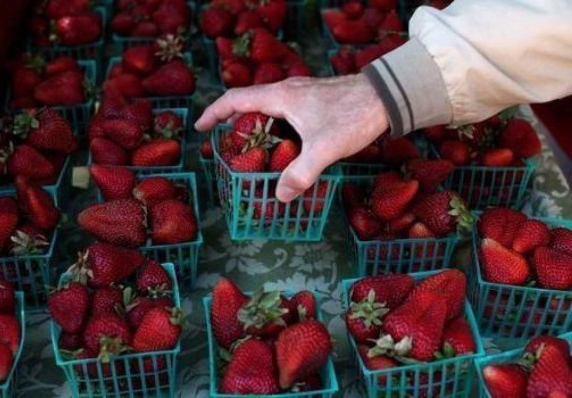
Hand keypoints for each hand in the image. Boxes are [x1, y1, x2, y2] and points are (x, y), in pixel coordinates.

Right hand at [195, 73, 388, 201]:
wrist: (386, 96)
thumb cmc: (353, 115)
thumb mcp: (325, 148)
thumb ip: (300, 173)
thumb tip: (279, 197)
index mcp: (281, 97)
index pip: (235, 99)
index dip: (214, 113)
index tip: (200, 128)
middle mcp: (287, 91)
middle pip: (248, 103)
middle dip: (233, 124)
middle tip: (227, 148)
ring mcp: (301, 94)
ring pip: (267, 108)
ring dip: (255, 126)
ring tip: (251, 151)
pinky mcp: (314, 100)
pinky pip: (283, 112)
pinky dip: (274, 127)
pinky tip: (284, 145)